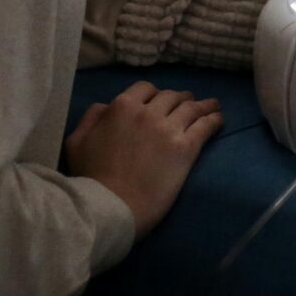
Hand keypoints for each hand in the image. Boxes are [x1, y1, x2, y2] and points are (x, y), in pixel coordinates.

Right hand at [63, 80, 222, 238]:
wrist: (111, 206)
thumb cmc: (89, 178)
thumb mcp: (76, 142)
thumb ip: (91, 118)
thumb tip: (106, 106)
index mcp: (121, 106)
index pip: (145, 89)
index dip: (154, 94)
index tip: (160, 101)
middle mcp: (148, 111)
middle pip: (171, 97)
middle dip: (180, 98)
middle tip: (188, 103)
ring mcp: (169, 129)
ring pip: (191, 108)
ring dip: (203, 105)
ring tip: (212, 106)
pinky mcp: (185, 148)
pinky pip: (205, 126)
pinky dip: (214, 119)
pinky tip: (219, 119)